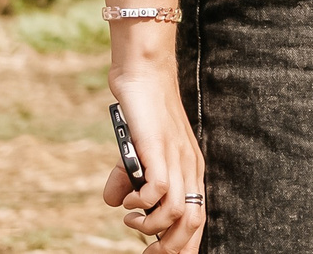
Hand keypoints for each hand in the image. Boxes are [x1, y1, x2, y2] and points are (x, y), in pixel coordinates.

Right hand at [103, 59, 203, 251]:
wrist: (145, 76)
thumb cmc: (143, 114)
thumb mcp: (137, 154)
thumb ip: (130, 179)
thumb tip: (115, 204)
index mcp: (190, 171)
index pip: (197, 219)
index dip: (184, 246)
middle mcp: (190, 168)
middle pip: (193, 223)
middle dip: (169, 248)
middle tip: (145, 252)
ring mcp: (177, 158)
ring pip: (177, 212)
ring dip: (148, 226)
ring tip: (130, 219)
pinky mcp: (160, 149)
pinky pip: (159, 190)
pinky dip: (140, 203)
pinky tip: (127, 199)